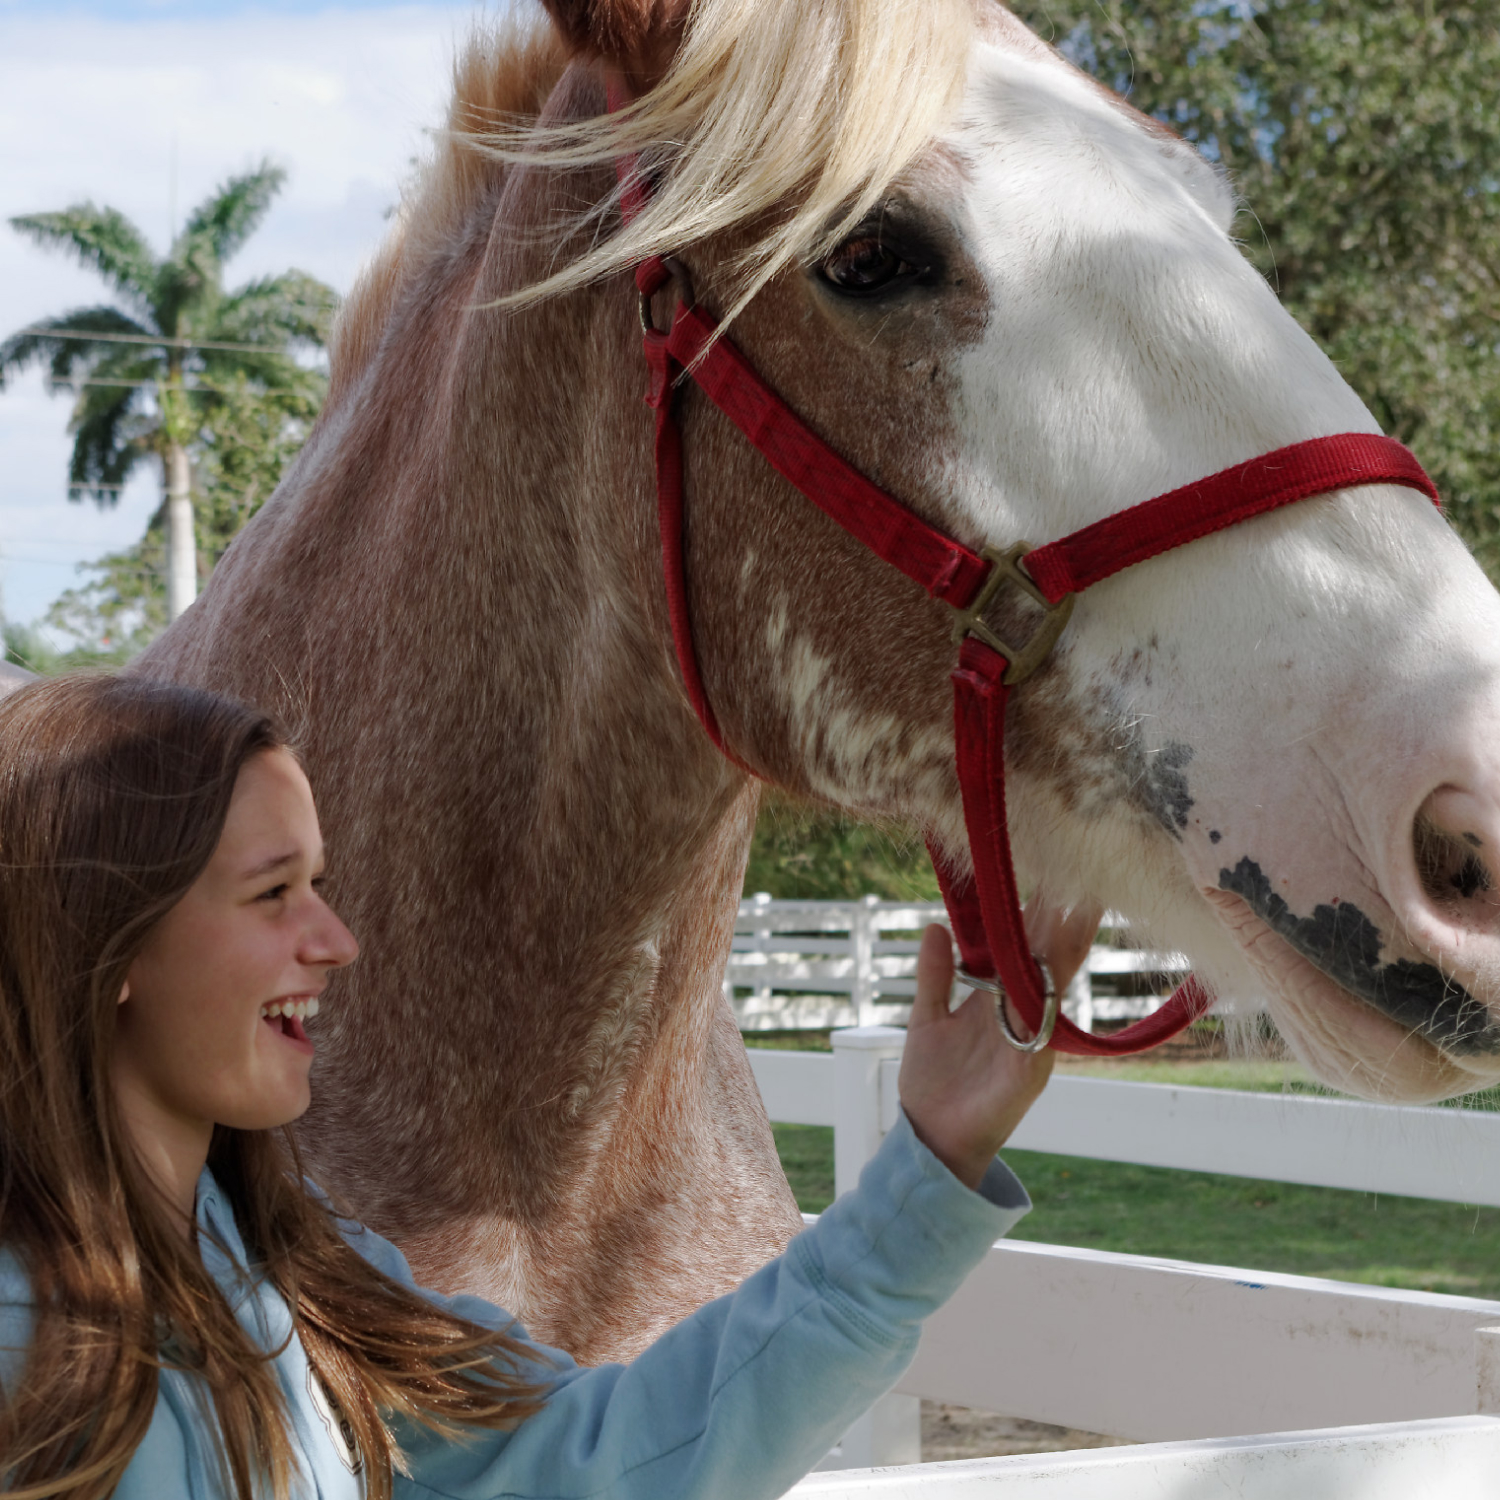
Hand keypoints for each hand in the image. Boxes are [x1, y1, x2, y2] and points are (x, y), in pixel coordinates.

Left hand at [897, 897, 1101, 1188]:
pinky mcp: (1029, 1072)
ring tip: (1075, 914)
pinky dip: (1045, 1004)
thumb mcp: (926, 1017)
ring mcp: (1029, 1044)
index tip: (1042, 879)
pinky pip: (1041, 1032)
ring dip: (1062, 954)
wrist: (929, 1136)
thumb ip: (934, 975)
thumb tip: (936, 927)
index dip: (1031, 920)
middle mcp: (1019, 1019)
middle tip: (1076, 882)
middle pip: (1044, 965)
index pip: (1021, 954)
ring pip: (1050, 991)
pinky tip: (1049, 976)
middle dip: (1059, 926)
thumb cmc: (931, 1080)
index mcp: (996, 1003)